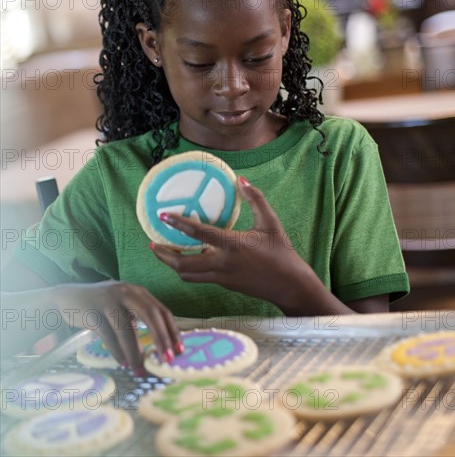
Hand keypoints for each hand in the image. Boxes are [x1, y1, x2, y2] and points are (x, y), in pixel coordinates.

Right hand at [53, 281, 181, 373]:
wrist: (68, 297)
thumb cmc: (103, 306)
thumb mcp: (125, 305)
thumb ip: (142, 317)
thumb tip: (162, 344)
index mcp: (139, 292)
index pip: (162, 310)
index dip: (172, 331)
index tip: (179, 350)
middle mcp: (127, 292)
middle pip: (150, 314)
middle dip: (161, 338)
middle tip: (166, 359)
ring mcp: (108, 300)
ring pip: (126, 328)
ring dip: (134, 352)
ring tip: (140, 369)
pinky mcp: (91, 312)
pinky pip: (107, 335)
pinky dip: (116, 351)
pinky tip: (122, 362)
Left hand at [149, 177, 323, 313]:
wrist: (289, 285)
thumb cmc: (282, 252)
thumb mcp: (271, 222)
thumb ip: (256, 199)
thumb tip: (241, 179)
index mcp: (233, 246)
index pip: (199, 234)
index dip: (178, 224)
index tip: (162, 217)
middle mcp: (223, 264)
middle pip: (183, 265)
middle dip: (164, 256)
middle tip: (153, 243)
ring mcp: (222, 277)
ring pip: (188, 275)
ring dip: (173, 264)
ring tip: (165, 252)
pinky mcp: (225, 284)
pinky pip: (199, 277)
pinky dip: (189, 268)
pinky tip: (191, 256)